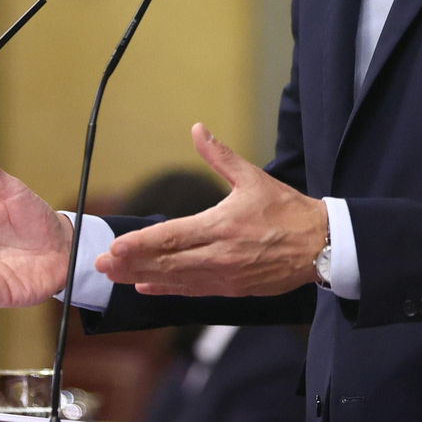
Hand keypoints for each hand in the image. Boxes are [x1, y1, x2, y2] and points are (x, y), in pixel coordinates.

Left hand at [95, 123, 327, 295]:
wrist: (319, 245)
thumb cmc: (287, 210)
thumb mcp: (253, 178)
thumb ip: (219, 156)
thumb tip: (198, 129)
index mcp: (221, 225)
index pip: (171, 237)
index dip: (140, 243)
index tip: (115, 245)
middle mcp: (219, 256)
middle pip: (166, 262)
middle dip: (131, 263)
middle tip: (102, 263)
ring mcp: (225, 277)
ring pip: (176, 280)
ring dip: (143, 277)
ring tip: (116, 275)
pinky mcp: (232, 290)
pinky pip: (193, 292)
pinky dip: (168, 290)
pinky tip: (146, 287)